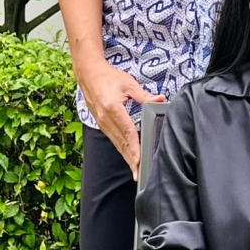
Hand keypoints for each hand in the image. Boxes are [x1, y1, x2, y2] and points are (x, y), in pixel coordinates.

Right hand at [78, 59, 164, 178]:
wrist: (88, 74)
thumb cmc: (108, 77)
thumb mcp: (128, 83)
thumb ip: (144, 95)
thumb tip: (160, 100)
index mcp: (113, 108)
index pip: (127, 132)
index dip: (134, 147)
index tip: (139, 160)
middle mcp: (105, 118)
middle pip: (121, 143)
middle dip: (131, 160)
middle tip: (140, 174)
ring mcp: (101, 122)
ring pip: (116, 144)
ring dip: (126, 157)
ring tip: (136, 170)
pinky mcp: (101, 123)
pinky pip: (113, 139)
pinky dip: (121, 149)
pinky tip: (128, 157)